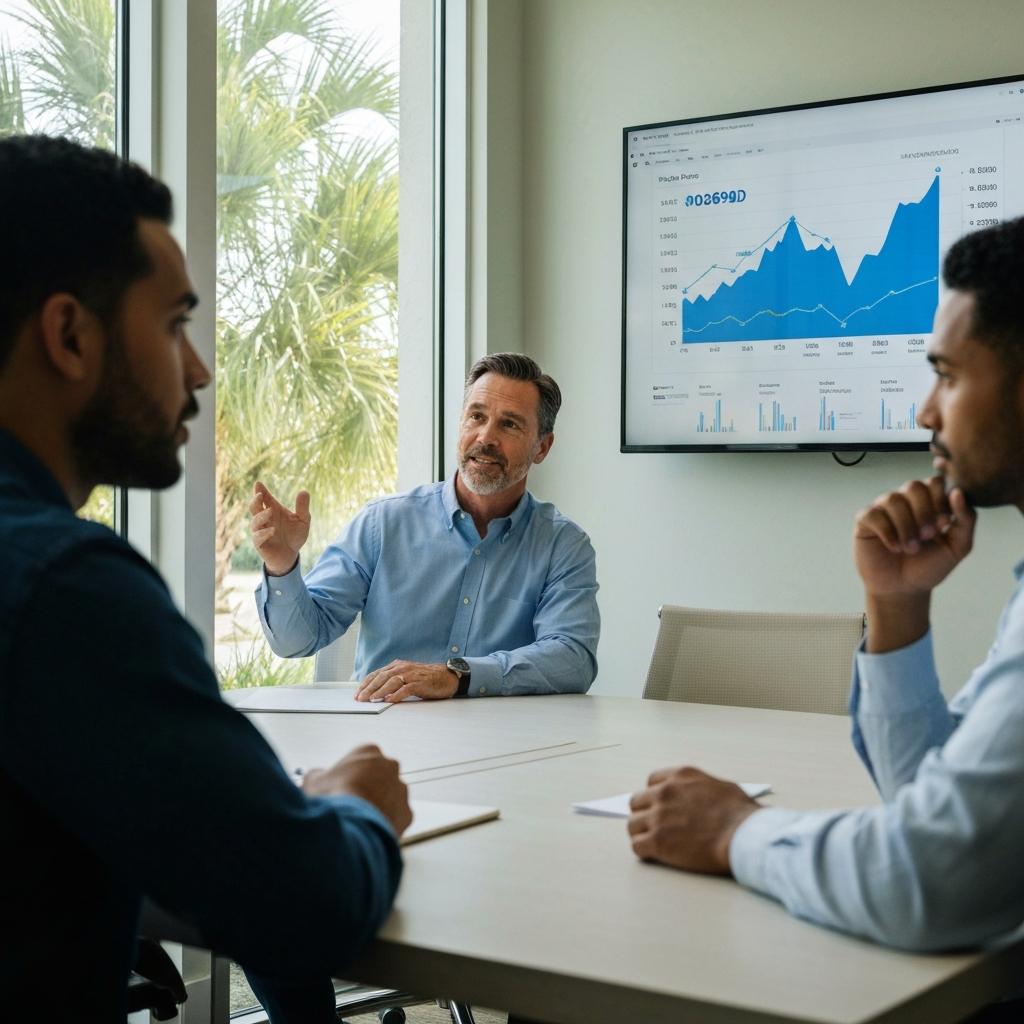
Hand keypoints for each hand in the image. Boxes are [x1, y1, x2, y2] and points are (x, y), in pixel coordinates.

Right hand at [250, 480, 310, 575]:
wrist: (291, 555)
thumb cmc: (294, 535)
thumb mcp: (303, 521)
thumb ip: (302, 507)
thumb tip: (304, 491)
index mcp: (273, 510)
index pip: (265, 498)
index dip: (260, 490)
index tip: (258, 483)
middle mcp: (264, 519)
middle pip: (254, 507)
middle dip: (255, 500)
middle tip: (260, 494)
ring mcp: (260, 531)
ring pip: (254, 521)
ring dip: (261, 516)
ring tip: (270, 512)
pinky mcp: (260, 544)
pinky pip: (257, 537)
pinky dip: (263, 533)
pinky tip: (272, 530)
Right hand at [302, 744, 411, 836]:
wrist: (352, 827)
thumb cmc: (335, 800)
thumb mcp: (313, 781)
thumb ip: (317, 775)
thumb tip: (315, 778)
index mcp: (368, 752)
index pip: (361, 758)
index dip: (349, 773)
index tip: (341, 783)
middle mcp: (389, 767)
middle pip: (379, 775)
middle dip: (367, 786)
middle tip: (350, 801)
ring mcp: (400, 790)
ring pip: (390, 796)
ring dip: (378, 804)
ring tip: (359, 819)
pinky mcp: (406, 813)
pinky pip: (396, 817)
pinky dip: (386, 823)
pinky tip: (369, 830)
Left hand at [354, 660, 458, 702]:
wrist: (446, 676)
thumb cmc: (425, 678)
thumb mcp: (406, 676)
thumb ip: (392, 681)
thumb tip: (376, 692)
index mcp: (397, 666)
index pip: (377, 674)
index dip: (365, 684)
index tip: (357, 693)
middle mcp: (402, 668)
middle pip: (381, 677)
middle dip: (369, 688)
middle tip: (360, 698)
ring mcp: (411, 674)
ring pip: (391, 682)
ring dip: (380, 691)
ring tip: (371, 699)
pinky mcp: (420, 683)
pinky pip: (406, 688)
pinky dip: (396, 694)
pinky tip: (390, 700)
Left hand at [627, 766, 759, 874]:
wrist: (743, 836)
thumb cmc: (740, 814)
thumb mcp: (720, 786)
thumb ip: (699, 788)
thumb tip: (697, 797)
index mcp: (679, 776)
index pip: (652, 781)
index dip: (655, 796)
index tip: (660, 806)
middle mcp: (664, 793)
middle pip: (637, 802)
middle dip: (645, 814)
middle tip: (654, 826)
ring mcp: (659, 817)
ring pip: (632, 824)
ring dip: (641, 833)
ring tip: (652, 842)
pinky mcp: (658, 842)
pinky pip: (637, 846)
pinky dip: (643, 851)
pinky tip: (653, 854)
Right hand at [853, 477, 975, 598]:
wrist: (904, 589)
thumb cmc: (929, 566)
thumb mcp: (958, 546)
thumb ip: (966, 519)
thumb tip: (958, 492)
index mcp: (929, 502)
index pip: (935, 481)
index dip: (941, 499)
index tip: (944, 524)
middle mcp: (905, 500)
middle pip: (914, 486)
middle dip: (924, 512)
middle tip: (928, 536)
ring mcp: (883, 509)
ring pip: (893, 500)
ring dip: (906, 526)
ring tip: (910, 548)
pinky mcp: (865, 521)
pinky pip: (874, 514)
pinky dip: (887, 532)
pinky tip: (894, 547)